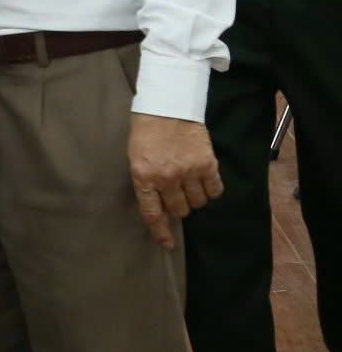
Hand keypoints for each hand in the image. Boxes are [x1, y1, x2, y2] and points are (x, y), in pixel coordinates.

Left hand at [128, 113, 223, 248]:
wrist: (168, 107)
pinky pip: (215, 190)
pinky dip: (211, 189)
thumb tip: (159, 207)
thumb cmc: (146, 132)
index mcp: (143, 176)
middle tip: (176, 193)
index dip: (161, 233)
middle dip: (178, 206)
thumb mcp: (136, 158)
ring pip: (198, 203)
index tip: (167, 245)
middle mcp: (166, 178)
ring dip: (194, 197)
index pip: (152, 214)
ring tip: (189, 182)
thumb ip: (146, 183)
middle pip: (179, 210)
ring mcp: (189, 172)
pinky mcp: (208, 164)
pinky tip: (204, 179)